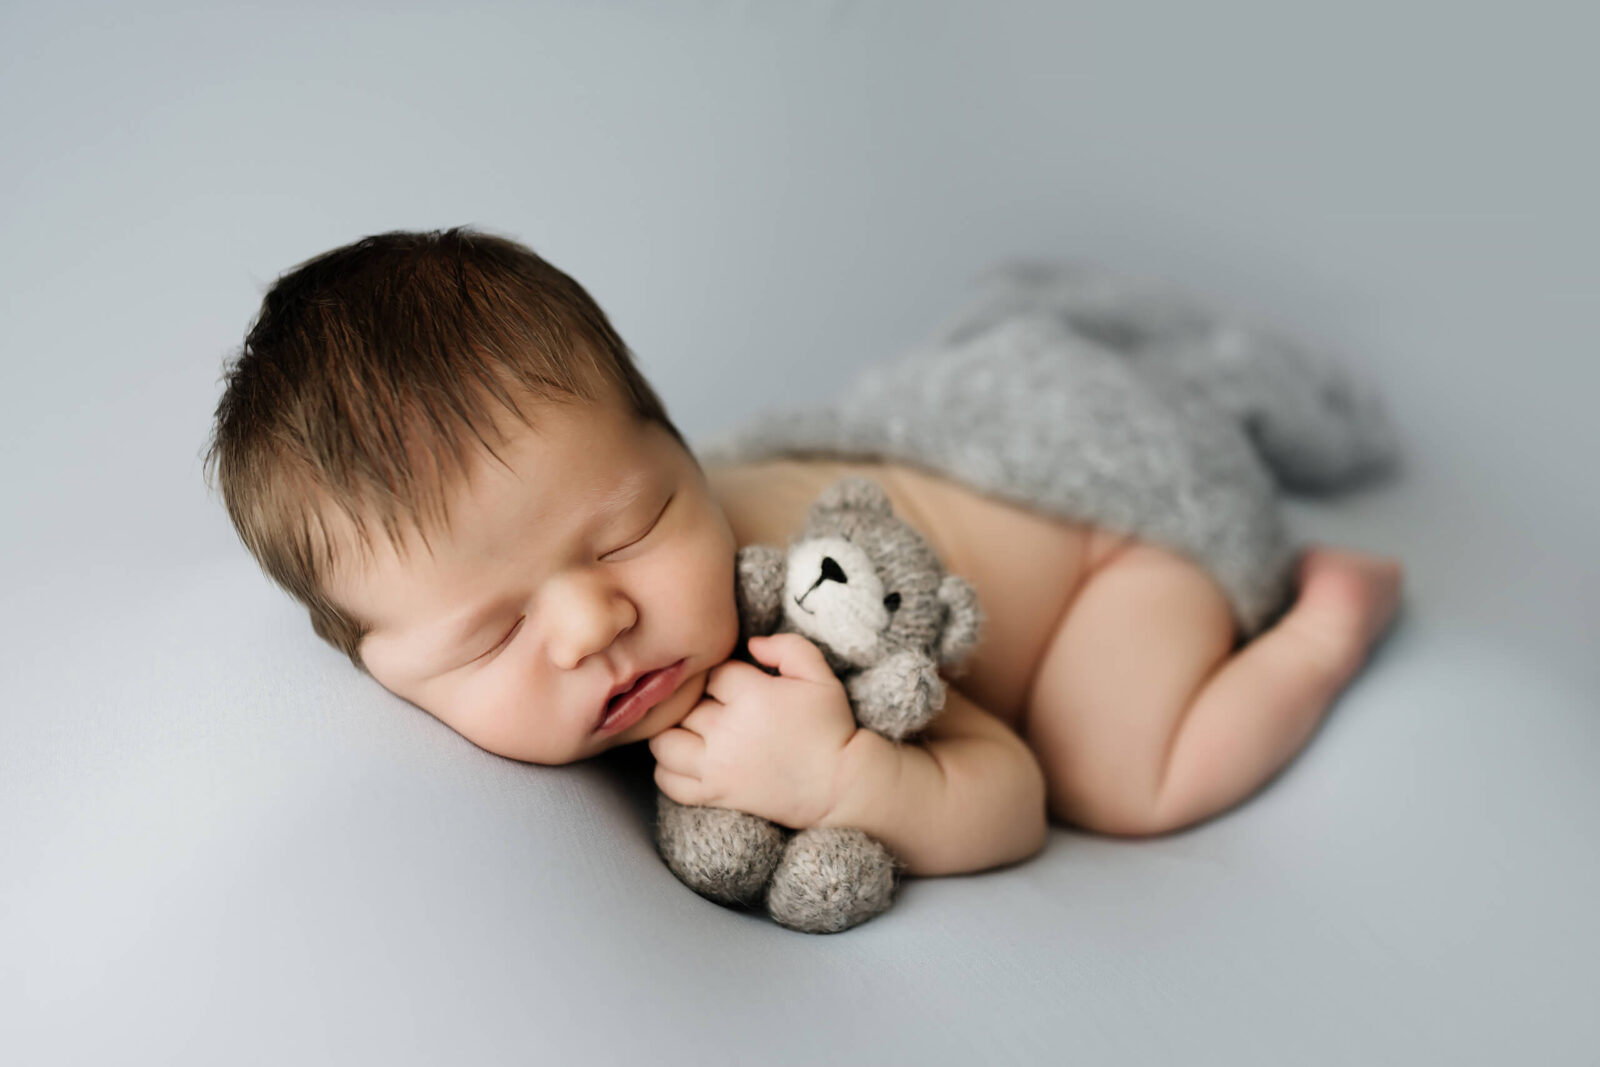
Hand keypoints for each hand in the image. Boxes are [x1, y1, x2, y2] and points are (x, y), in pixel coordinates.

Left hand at [649, 633, 858, 829]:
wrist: (840, 785)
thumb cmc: (832, 728)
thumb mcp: (821, 676)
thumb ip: (788, 647)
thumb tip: (752, 643)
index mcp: (752, 696)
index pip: (714, 673)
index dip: (722, 676)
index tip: (736, 687)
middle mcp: (726, 730)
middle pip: (684, 704)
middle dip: (695, 703)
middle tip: (713, 708)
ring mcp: (716, 765)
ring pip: (664, 742)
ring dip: (672, 733)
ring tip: (690, 730)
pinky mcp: (714, 793)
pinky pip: (668, 782)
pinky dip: (667, 770)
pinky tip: (684, 760)